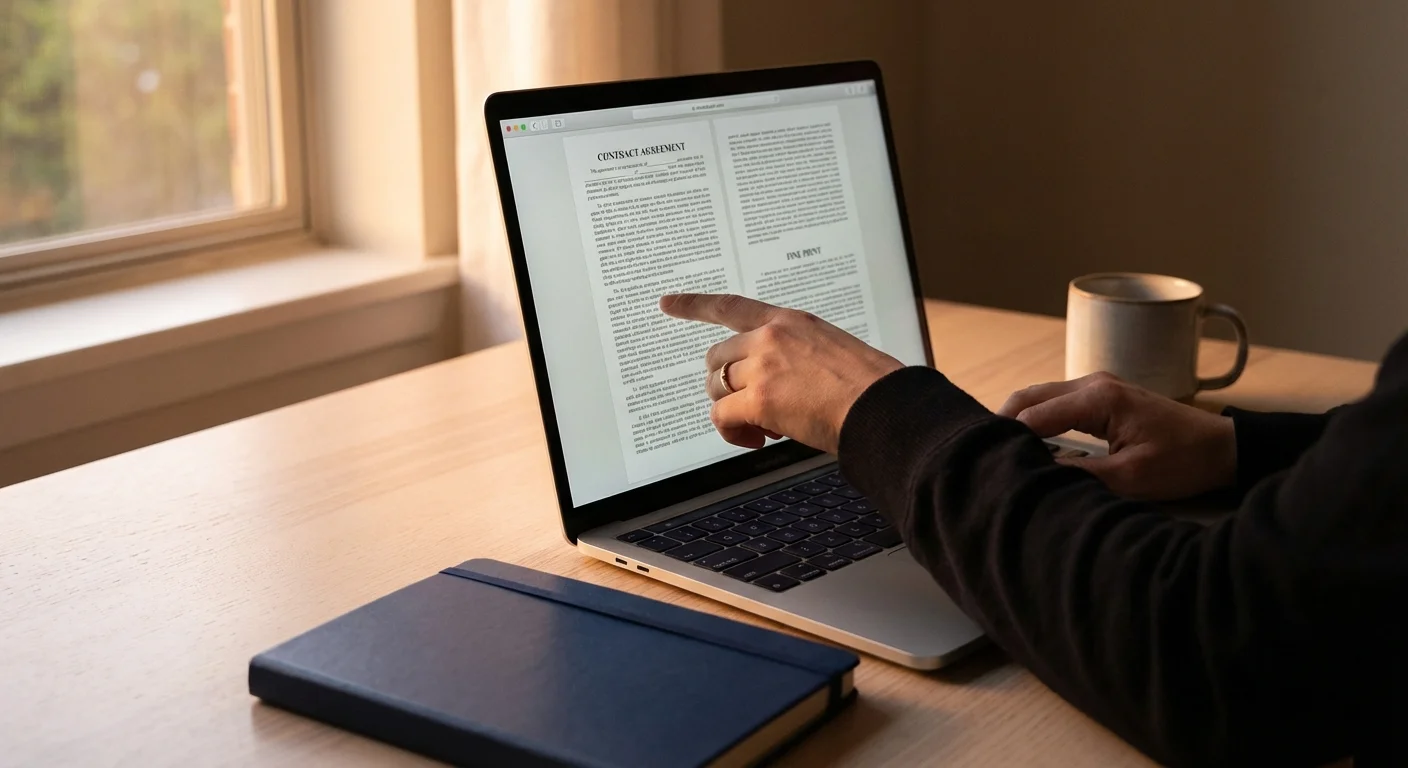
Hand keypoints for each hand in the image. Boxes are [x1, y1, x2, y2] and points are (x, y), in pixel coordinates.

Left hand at [659, 293, 902, 452]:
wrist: (883, 406)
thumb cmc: (870, 387)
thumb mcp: (830, 350)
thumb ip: (795, 355)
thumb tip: (775, 384)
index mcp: (790, 320)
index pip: (731, 306)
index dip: (694, 305)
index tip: (668, 302)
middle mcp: (771, 336)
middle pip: (716, 358)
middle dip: (723, 385)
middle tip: (749, 409)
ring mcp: (763, 366)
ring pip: (716, 388)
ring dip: (730, 409)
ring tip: (760, 427)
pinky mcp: (760, 398)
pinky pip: (722, 416)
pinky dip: (732, 434)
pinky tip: (756, 441)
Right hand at [999, 372, 1237, 499]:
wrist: (1223, 448)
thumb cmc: (1183, 462)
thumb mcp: (1130, 478)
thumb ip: (1078, 475)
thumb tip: (1035, 475)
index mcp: (1097, 398)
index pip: (1033, 416)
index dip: (1007, 439)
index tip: (986, 464)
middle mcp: (1092, 383)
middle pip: (1028, 397)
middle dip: (1002, 424)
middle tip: (981, 455)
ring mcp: (1096, 386)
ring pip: (1039, 397)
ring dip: (1017, 421)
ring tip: (999, 451)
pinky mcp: (1102, 396)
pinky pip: (1055, 402)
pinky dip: (1036, 419)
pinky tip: (1027, 443)